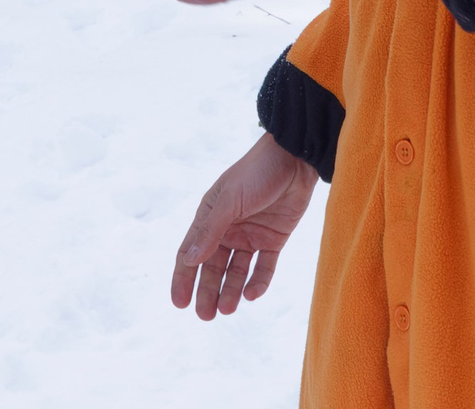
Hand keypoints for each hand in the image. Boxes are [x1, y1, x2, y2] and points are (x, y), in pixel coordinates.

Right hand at [171, 133, 317, 320]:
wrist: (295, 159)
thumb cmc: (257, 172)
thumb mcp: (230, 200)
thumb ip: (211, 230)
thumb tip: (189, 260)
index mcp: (210, 216)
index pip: (191, 252)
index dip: (183, 278)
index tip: (179, 303)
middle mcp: (228, 228)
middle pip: (213, 267)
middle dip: (207, 291)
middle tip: (205, 316)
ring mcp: (251, 235)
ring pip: (236, 271)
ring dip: (230, 291)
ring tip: (226, 310)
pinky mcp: (274, 239)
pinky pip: (263, 267)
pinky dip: (257, 282)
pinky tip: (251, 294)